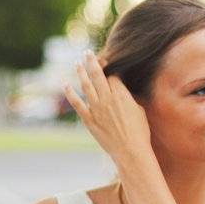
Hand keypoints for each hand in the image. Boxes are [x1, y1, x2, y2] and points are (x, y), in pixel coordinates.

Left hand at [64, 52, 152, 170]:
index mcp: (121, 94)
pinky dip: (70, 94)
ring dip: (81, 73)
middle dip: (92, 62)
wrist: (130, 150)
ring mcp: (96, 109)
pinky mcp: (88, 120)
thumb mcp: (138, 109)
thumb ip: (128, 98)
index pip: (112, 75)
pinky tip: (65, 85)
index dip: (108, 67)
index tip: (106, 62)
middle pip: (98, 75)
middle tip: (88, 53)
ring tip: (78, 63)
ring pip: (86, 86)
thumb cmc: (139, 131)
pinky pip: (77, 104)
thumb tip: (123, 92)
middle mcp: (107, 99)